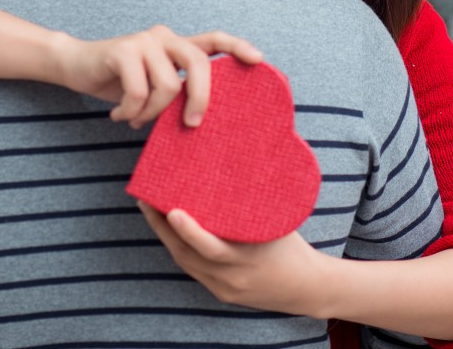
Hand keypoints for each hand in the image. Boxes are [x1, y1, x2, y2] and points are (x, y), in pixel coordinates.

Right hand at [55, 27, 262, 128]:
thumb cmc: (119, 82)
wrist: (75, 66)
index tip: (259, 60)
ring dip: (151, 113)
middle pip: (199, 64)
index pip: (214, 39)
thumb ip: (176, 91)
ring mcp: (144, 40)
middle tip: (192, 124)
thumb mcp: (153, 86)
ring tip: (135, 119)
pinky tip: (118, 115)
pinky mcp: (123, 49)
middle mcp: (165, 37)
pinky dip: (130, 112)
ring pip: (168, 85)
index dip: (237, 46)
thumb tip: (202, 119)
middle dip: (200, 98)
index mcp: (177, 45)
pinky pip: (139, 91)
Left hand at [139, 203, 328, 315]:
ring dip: (165, 237)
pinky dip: (179, 249)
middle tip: (145, 200)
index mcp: (249, 259)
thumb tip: (250, 159)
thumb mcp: (280, 223)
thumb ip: (260, 200)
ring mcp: (223, 288)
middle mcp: (232, 277)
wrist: (307, 288)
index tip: (172, 210)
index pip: (212, 249)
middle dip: (162, 228)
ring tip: (150, 209)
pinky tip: (168, 230)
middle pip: (188, 254)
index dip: (190, 231)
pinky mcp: (220, 293)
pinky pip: (193, 270)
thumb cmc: (292, 246)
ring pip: (185, 263)